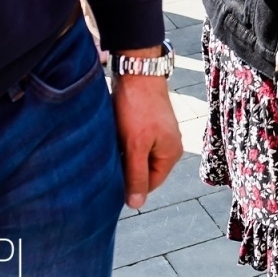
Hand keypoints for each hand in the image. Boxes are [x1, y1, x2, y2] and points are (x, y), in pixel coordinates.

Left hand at [111, 68, 182, 209]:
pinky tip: (112, 137)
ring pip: (138, 156)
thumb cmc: (137, 109)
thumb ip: (136, 175)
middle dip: (126, 169)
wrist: (137, 71)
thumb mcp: (136, 146)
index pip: (149, 184)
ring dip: (123, 155)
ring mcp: (161, 133)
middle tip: (106, 163)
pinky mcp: (150, 123)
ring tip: (109, 148)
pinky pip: (136, 143)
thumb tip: (137, 205)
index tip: (109, 178)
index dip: (129, 185)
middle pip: (144, 170)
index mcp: (172, 153)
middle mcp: (169, 145)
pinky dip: (124, 143)